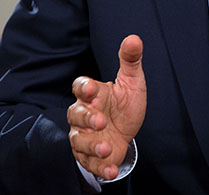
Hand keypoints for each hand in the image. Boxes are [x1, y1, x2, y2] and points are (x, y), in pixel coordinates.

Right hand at [67, 34, 146, 179]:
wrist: (125, 132)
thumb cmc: (123, 104)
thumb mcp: (131, 82)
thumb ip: (130, 61)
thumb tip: (134, 38)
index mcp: (93, 94)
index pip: (80, 87)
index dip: (84, 87)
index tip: (92, 87)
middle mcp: (84, 115)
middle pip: (75, 114)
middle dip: (86, 118)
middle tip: (100, 120)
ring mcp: (85, 137)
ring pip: (78, 140)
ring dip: (91, 145)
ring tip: (106, 146)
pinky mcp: (90, 157)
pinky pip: (90, 163)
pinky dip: (99, 168)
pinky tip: (110, 170)